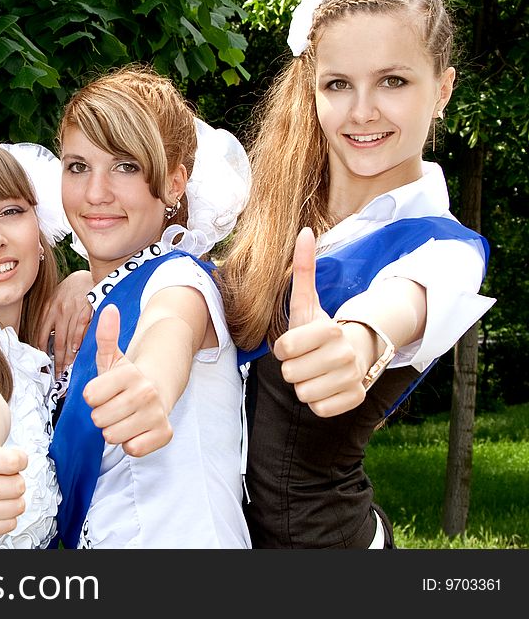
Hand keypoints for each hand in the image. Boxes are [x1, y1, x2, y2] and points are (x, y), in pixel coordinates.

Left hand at [36, 270, 93, 376]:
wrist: (87, 275)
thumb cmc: (71, 291)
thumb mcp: (55, 301)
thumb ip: (50, 319)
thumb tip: (46, 342)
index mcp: (48, 310)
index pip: (41, 336)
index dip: (42, 354)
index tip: (45, 366)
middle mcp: (58, 310)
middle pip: (56, 342)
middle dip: (57, 361)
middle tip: (58, 374)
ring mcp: (72, 310)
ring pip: (68, 339)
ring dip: (68, 356)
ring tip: (68, 368)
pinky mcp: (86, 309)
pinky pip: (81, 329)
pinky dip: (79, 341)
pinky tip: (78, 351)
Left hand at [82, 304, 172, 456]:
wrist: (160, 390)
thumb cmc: (127, 378)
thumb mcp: (113, 357)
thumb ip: (106, 335)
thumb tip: (109, 308)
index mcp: (129, 373)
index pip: (89, 397)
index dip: (93, 396)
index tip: (105, 391)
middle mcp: (145, 393)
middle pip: (99, 419)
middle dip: (102, 415)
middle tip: (115, 406)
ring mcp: (156, 414)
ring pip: (112, 436)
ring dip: (115, 430)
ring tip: (124, 417)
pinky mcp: (165, 434)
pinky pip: (133, 449)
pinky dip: (131, 443)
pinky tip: (136, 429)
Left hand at [272, 227, 368, 416]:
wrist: (356, 351)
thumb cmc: (321, 329)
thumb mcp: (307, 302)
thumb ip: (304, 268)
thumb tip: (303, 230)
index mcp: (329, 331)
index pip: (284, 350)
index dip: (283, 348)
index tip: (295, 343)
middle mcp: (345, 356)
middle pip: (290, 375)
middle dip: (293, 367)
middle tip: (307, 358)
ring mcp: (352, 379)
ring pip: (303, 393)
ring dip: (304, 384)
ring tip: (316, 371)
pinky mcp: (354, 400)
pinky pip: (318, 409)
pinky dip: (318, 400)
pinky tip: (326, 385)